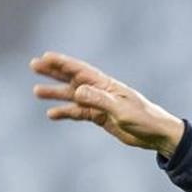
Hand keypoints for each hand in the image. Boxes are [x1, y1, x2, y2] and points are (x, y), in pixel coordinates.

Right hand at [30, 51, 184, 156]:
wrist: (158, 135)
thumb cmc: (145, 119)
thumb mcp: (122, 110)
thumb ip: (100, 100)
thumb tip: (77, 91)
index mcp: (107, 85)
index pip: (80, 70)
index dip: (63, 63)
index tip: (45, 56)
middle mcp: (101, 91)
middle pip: (73, 79)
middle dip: (53, 72)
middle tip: (33, 65)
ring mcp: (100, 104)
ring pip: (73, 97)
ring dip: (56, 93)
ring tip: (36, 92)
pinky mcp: (102, 118)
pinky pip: (79, 113)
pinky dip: (66, 113)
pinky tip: (52, 114)